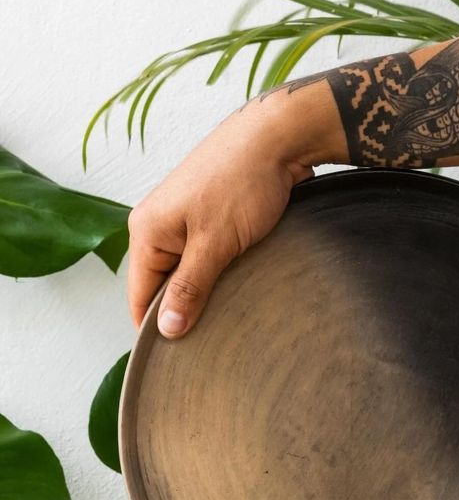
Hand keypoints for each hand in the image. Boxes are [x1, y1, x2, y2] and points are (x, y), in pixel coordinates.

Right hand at [126, 97, 318, 337]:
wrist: (278, 138)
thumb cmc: (243, 182)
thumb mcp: (214, 243)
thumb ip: (189, 288)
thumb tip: (166, 330)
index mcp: (147, 231)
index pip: (140, 296)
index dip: (156, 329)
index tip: (179, 360)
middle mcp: (159, 226)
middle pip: (163, 286)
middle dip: (185, 311)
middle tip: (211, 343)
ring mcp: (186, 222)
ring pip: (189, 274)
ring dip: (207, 293)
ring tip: (228, 316)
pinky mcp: (212, 220)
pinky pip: (208, 259)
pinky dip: (221, 275)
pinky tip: (239, 289)